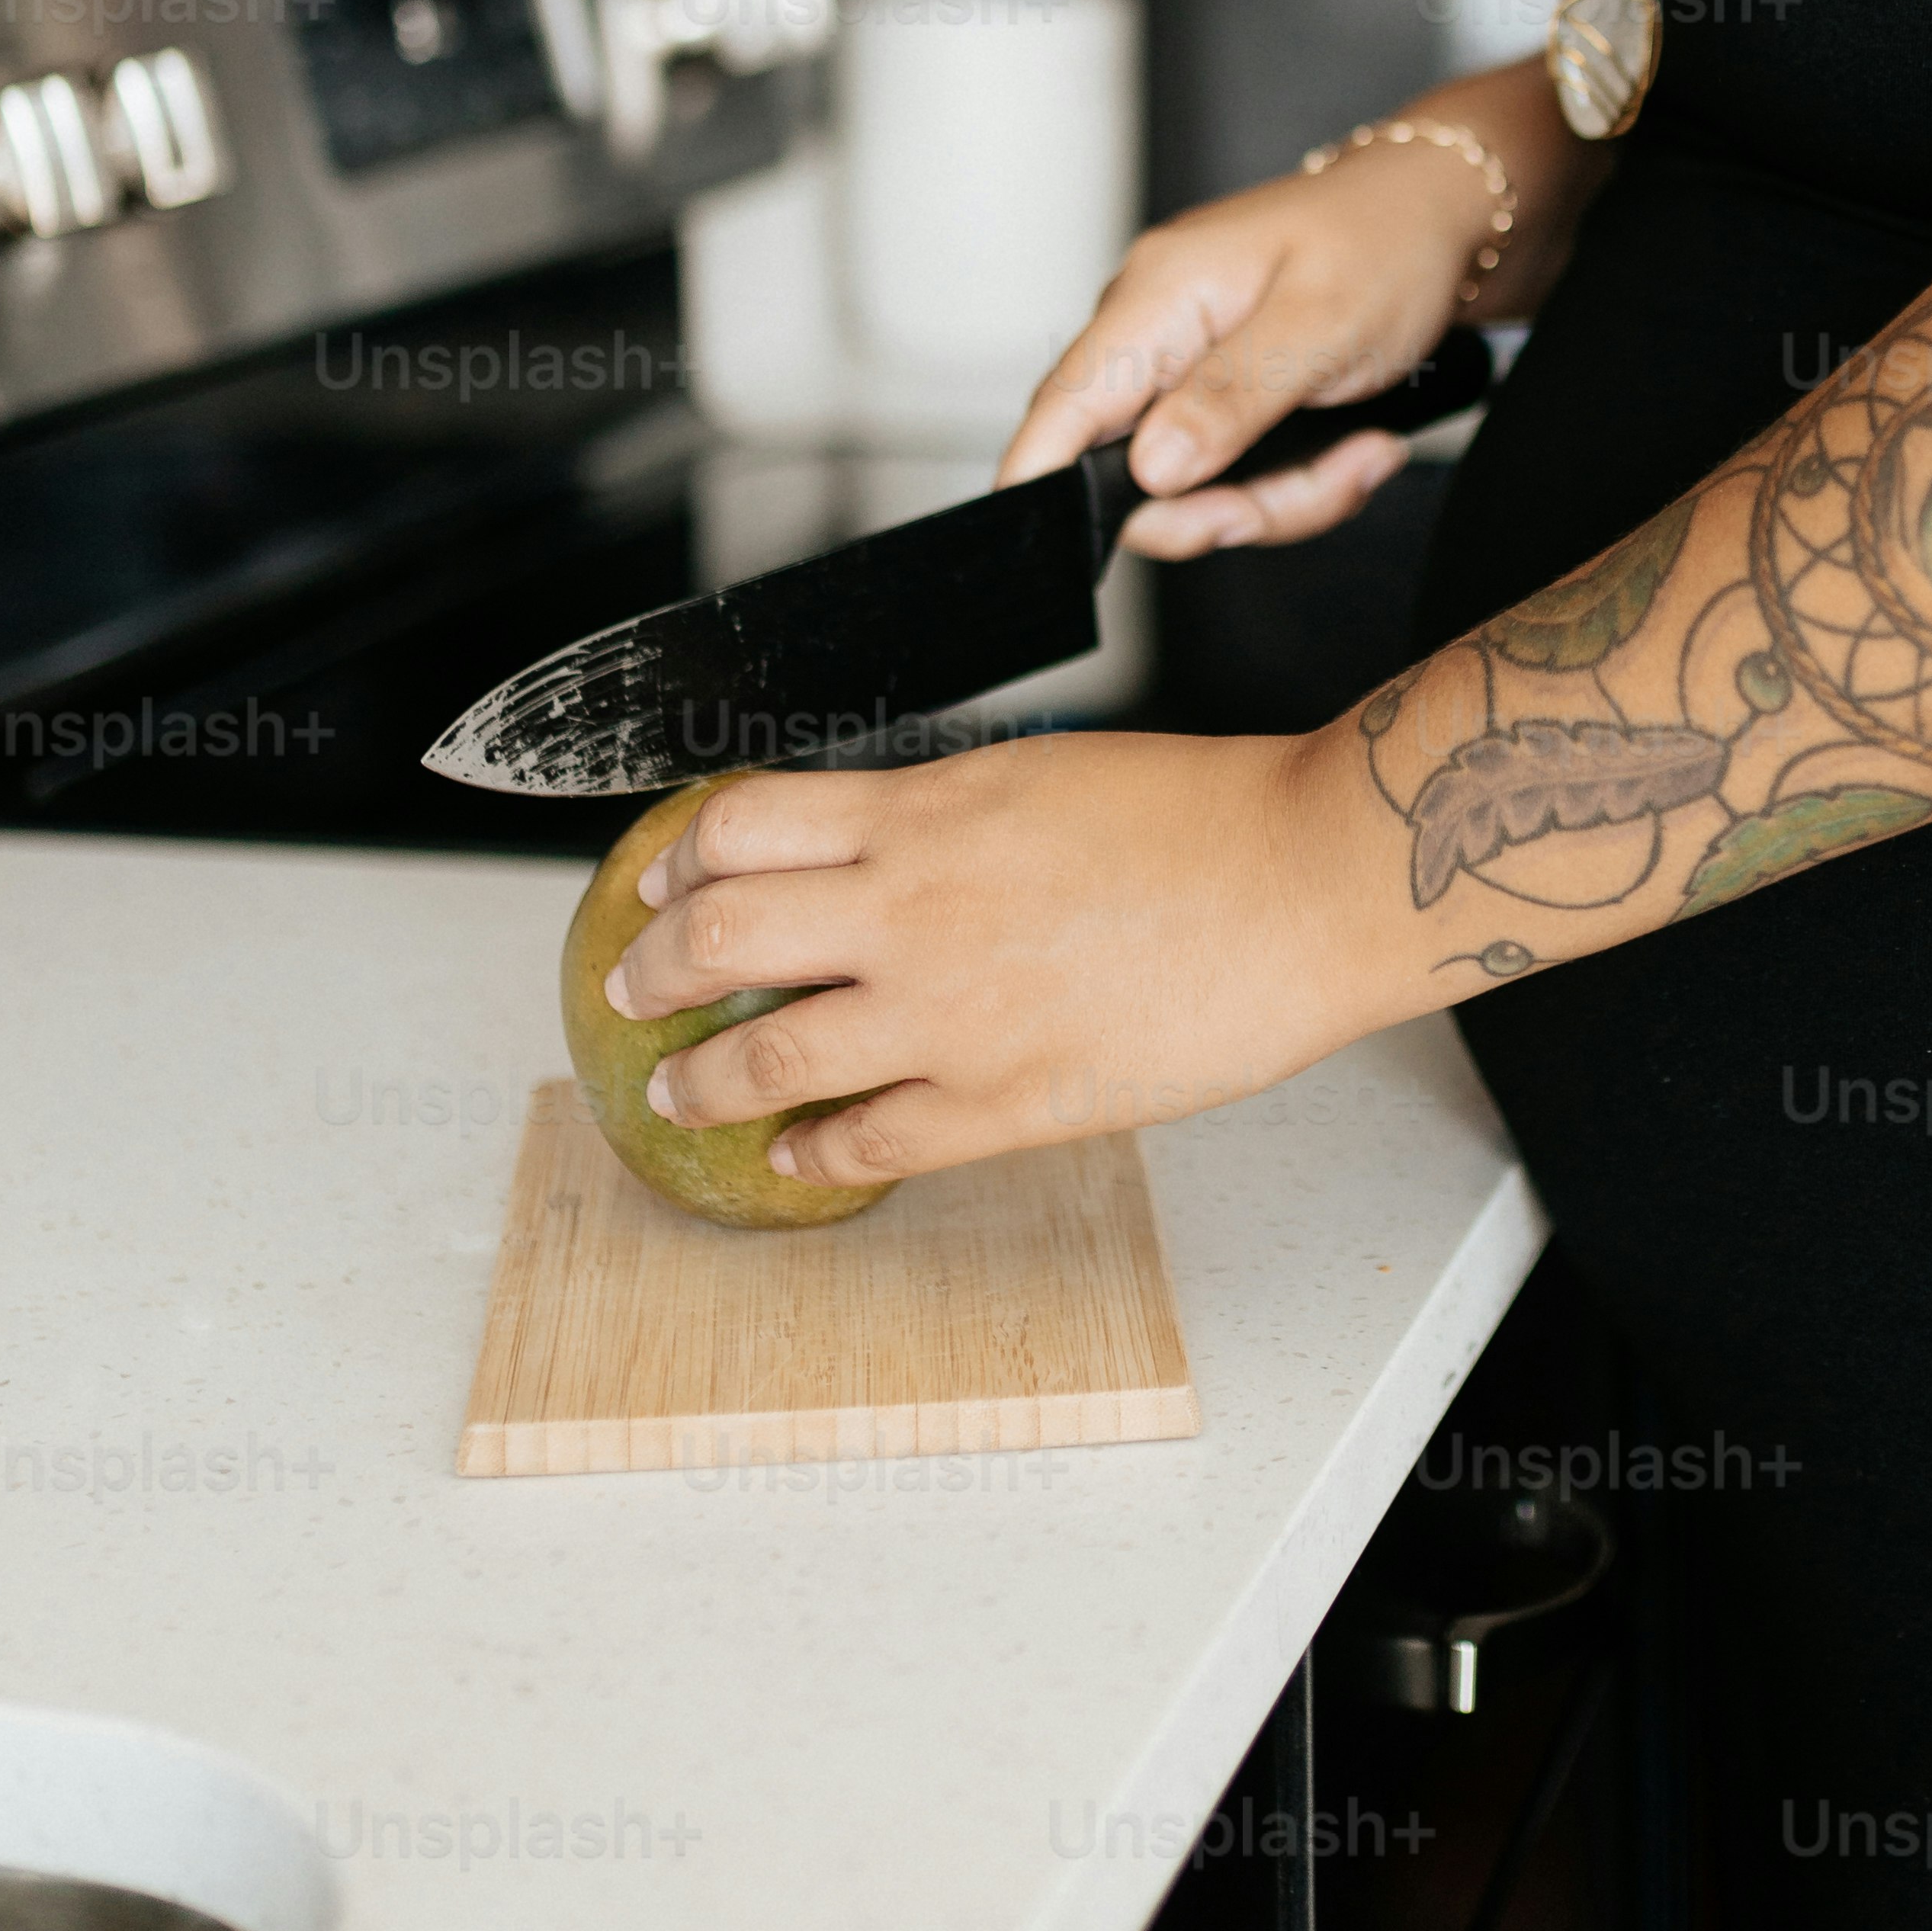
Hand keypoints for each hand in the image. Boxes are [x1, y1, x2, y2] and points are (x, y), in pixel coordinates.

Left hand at [601, 736, 1406, 1183]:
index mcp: (922, 812)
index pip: (741, 825)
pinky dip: (813, 1149)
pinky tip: (798, 1154)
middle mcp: (911, 908)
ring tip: (677, 1089)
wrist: (1300, 880)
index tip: (659, 881)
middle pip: (719, 935)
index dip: (680, 860)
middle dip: (652, 967)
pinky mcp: (1003, 1101)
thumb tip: (872, 853)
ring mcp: (949, 1013)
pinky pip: (868, 1138)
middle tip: (632, 986)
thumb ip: (939, 819)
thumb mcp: (1035, 777)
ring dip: (703, 1078)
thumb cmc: (1200, 817)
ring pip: (768, 1055)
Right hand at [996, 70, 1556, 561]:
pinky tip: (1358, 443)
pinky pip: (1240, 474)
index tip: (1071, 554)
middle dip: (1230, 507)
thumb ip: (1229, 397)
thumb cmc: (1390, 240)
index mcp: (1156, 298)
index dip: (1047, 490)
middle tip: (1315, 486)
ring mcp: (1191, 367)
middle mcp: (1157, 331)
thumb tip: (1150, 470)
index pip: (1060, 410)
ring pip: (1197, 489)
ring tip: (1363, 451)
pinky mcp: (1228, 395)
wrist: (1450, 213)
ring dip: (1288, 494)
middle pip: (1134, 475)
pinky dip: (1304, 477)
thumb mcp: (1323, 324)